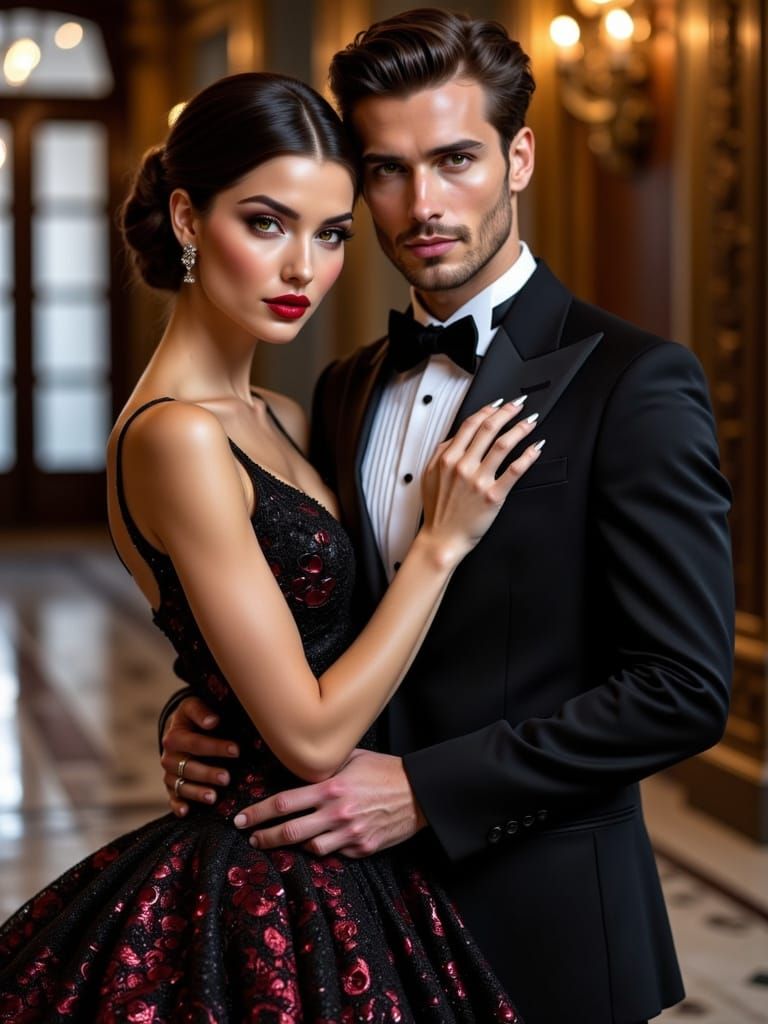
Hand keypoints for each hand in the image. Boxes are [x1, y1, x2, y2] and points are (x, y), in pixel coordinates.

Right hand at [160, 696, 239, 815]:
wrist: (177, 729)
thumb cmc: (192, 717)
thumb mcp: (193, 706)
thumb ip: (201, 711)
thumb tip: (213, 721)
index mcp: (175, 737)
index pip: (196, 743)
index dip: (216, 747)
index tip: (236, 750)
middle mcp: (169, 757)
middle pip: (188, 767)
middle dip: (208, 773)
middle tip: (227, 778)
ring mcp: (169, 773)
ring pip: (181, 785)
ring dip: (196, 792)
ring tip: (214, 797)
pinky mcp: (170, 787)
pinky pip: (172, 798)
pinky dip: (177, 805)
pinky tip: (186, 812)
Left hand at [233, 749, 424, 856]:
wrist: (420, 793)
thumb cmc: (384, 770)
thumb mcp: (353, 758)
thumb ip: (324, 766)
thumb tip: (297, 764)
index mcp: (331, 788)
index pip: (284, 803)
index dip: (258, 813)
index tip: (240, 819)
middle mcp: (337, 814)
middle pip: (289, 833)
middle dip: (265, 837)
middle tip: (251, 837)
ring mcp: (351, 835)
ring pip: (311, 849)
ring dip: (295, 846)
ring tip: (285, 841)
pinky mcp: (363, 849)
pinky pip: (335, 854)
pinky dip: (326, 848)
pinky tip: (322, 841)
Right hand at [421, 398, 541, 560]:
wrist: (442, 539)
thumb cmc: (438, 510)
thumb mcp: (430, 476)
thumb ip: (442, 453)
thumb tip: (457, 436)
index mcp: (447, 459)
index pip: (470, 425)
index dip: (487, 410)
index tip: (499, 404)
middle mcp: (463, 466)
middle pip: (488, 429)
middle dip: (507, 413)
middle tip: (519, 406)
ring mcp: (478, 481)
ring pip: (503, 445)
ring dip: (520, 429)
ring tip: (530, 422)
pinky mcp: (493, 496)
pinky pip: (515, 470)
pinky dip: (528, 456)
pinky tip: (535, 448)